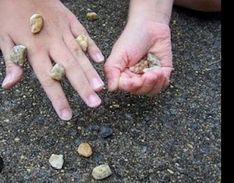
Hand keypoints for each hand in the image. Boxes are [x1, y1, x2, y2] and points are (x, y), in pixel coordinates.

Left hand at [0, 0, 104, 119]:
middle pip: (69, 69)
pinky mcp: (69, 19)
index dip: (58, 99)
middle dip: (82, 88)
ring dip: (90, 71)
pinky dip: (91, 46)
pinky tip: (99, 58)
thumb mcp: (1, 36)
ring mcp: (62, 30)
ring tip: (100, 87)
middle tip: (95, 104)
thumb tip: (9, 85)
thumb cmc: (6, 11)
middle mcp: (51, 42)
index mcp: (33, 48)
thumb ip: (11, 61)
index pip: (48, 80)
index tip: (67, 115)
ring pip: (79, 54)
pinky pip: (82, 34)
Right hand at [104, 20, 172, 94]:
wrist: (151, 26)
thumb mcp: (118, 54)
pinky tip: (161, 71)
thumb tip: (110, 88)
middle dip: (144, 85)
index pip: (125, 88)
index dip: (130, 87)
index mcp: (123, 74)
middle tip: (147, 75)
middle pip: (139, 91)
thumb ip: (112, 71)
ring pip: (152, 91)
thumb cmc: (132, 37)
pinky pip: (163, 85)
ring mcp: (149, 76)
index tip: (133, 80)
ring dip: (155, 84)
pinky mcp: (162, 73)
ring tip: (156, 72)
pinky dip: (163, 81)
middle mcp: (135, 77)